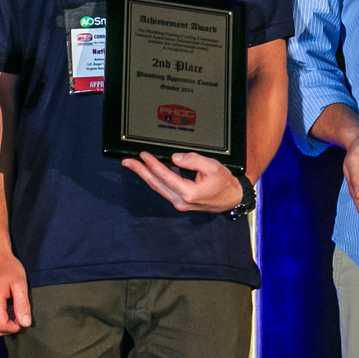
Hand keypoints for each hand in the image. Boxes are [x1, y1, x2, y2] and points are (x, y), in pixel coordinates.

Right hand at [0, 246, 31, 335]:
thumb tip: (25, 323)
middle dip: (8, 328)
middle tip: (18, 314)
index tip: (23, 316)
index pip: (1, 327)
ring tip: (13, 308)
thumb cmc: (7, 266)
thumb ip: (22, 305)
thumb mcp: (20, 283)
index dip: (15, 327)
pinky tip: (6, 305)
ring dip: (3, 323)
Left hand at [121, 151, 245, 212]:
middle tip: (126, 162)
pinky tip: (149, 172)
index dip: (152, 164)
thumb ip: (192, 160)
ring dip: (145, 175)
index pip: (165, 176)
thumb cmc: (224, 183)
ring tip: (133, 165)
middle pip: (156, 184)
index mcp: (188, 193)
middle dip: (140, 171)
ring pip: (158, 187)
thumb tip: (175, 158)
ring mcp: (179, 203)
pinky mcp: (180, 202)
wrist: (232, 198)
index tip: (143, 154)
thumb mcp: (212, 167)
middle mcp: (181, 201)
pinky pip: (164, 189)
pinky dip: (155, 179)